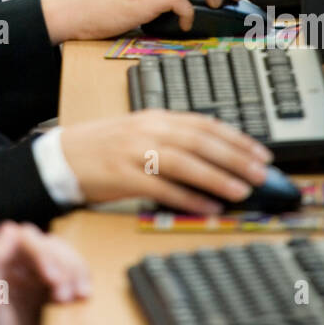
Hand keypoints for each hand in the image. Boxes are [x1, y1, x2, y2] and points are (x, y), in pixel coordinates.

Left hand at [0, 222, 90, 324]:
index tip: (49, 278)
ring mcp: (41, 274)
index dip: (40, 252)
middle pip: (49, 244)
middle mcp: (21, 261)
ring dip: (74, 273)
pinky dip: (83, 279)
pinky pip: (76, 271)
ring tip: (73, 300)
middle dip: (60, 266)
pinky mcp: (58, 288)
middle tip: (63, 297)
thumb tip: (8, 228)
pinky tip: (83, 296)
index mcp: (0, 259)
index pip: (25, 237)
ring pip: (66, 254)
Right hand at [60, 109, 271, 213]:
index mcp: (155, 117)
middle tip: (261, 172)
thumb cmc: (104, 147)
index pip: (204, 124)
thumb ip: (173, 139)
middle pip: (199, 141)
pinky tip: (208, 206)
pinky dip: (187, 197)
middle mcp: (148, 131)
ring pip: (184, 162)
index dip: (236, 138)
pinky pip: (162, 187)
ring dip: (216, 176)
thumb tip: (216, 156)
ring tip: (241, 189)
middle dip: (234, 157)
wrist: (62, 156)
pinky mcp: (123, 177)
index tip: (260, 153)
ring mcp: (134, 153)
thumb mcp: (140, 132)